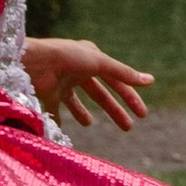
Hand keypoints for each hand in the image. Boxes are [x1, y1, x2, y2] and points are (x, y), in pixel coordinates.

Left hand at [22, 37, 154, 128]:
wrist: (35, 63)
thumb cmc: (69, 58)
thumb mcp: (101, 64)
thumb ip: (124, 74)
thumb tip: (151, 80)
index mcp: (92, 59)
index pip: (117, 81)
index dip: (130, 97)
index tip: (142, 114)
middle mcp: (78, 70)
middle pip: (100, 94)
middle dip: (114, 110)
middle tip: (128, 127)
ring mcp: (62, 82)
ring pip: (77, 101)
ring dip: (84, 113)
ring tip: (89, 124)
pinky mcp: (47, 94)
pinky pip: (55, 109)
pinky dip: (59, 118)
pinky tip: (63, 127)